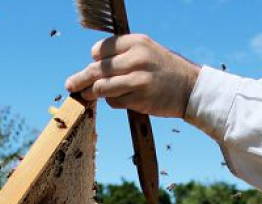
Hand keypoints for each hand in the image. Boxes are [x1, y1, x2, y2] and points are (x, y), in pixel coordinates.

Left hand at [65, 34, 199, 117]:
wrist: (190, 88)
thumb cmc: (164, 71)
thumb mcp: (147, 52)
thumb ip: (122, 55)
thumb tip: (91, 67)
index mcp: (137, 42)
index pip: (101, 49)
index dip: (96, 59)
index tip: (95, 65)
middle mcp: (136, 58)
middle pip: (96, 69)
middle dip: (80, 79)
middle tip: (70, 85)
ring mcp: (138, 79)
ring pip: (101, 87)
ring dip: (92, 93)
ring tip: (86, 95)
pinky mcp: (140, 98)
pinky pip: (114, 101)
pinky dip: (112, 102)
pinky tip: (119, 100)